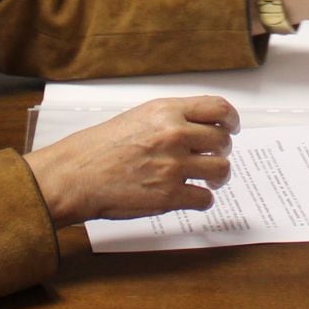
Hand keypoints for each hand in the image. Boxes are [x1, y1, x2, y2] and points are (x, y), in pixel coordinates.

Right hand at [23, 95, 238, 226]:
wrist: (76, 175)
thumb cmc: (99, 148)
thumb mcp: (138, 117)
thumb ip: (170, 119)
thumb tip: (198, 127)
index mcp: (167, 112)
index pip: (217, 108)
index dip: (231, 119)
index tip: (232, 127)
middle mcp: (174, 135)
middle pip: (223, 141)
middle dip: (222, 151)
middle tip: (212, 157)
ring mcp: (174, 166)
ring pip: (220, 170)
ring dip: (217, 176)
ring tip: (208, 179)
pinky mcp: (169, 195)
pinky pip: (205, 198)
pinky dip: (202, 199)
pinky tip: (192, 196)